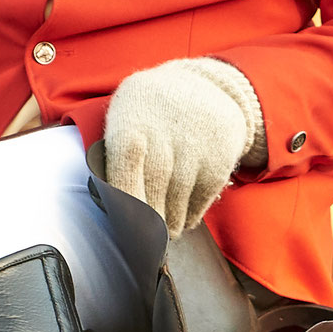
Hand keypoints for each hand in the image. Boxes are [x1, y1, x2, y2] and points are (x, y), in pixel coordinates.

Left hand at [105, 58, 266, 234]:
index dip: (122, 213)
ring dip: (167, 226)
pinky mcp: (217, 160)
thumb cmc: (149, 113)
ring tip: (162, 230)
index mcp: (129, 127)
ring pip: (176, 206)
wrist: (203, 86)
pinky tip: (181, 217)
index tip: (123, 233)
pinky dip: (189, 216)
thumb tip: (114, 211)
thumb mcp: (124, 118)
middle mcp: (162, 138)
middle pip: (151, 200)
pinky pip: (199, 203)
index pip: (122, 181)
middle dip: (144, 229)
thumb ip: (114, 161)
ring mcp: (193, 150)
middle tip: (141, 245)